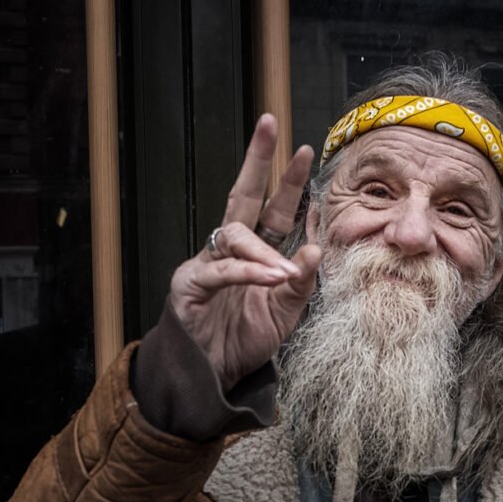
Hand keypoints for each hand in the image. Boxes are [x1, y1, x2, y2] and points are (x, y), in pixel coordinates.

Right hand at [169, 114, 321, 391]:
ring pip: (234, 236)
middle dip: (257, 161)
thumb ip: (300, 284)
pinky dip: (248, 273)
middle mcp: (229, 251)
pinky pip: (220, 271)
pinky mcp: (189, 286)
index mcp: (255, 254)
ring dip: (263, 251)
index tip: (304, 150)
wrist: (214, 376)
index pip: (272, 210)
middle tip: (270, 126)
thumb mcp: (285, 313)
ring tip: (284, 272)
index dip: (287, 182)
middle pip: (242, 197)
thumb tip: (313, 247)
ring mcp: (206, 265)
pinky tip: (270, 278)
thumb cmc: (244, 340)